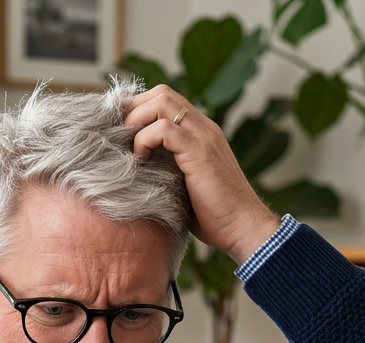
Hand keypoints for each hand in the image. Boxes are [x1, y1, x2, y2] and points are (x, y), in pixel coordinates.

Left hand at [124, 85, 280, 264]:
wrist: (243, 228)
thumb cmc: (215, 216)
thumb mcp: (185, 187)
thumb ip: (168, 171)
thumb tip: (137, 174)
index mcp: (200, 133)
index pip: (166, 100)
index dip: (139, 110)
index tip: (121, 133)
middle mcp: (203, 127)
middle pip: (161, 93)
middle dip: (133, 110)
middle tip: (121, 138)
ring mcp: (203, 136)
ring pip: (161, 101)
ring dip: (137, 120)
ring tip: (131, 148)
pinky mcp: (199, 151)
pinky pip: (163, 129)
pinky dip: (144, 140)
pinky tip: (141, 160)